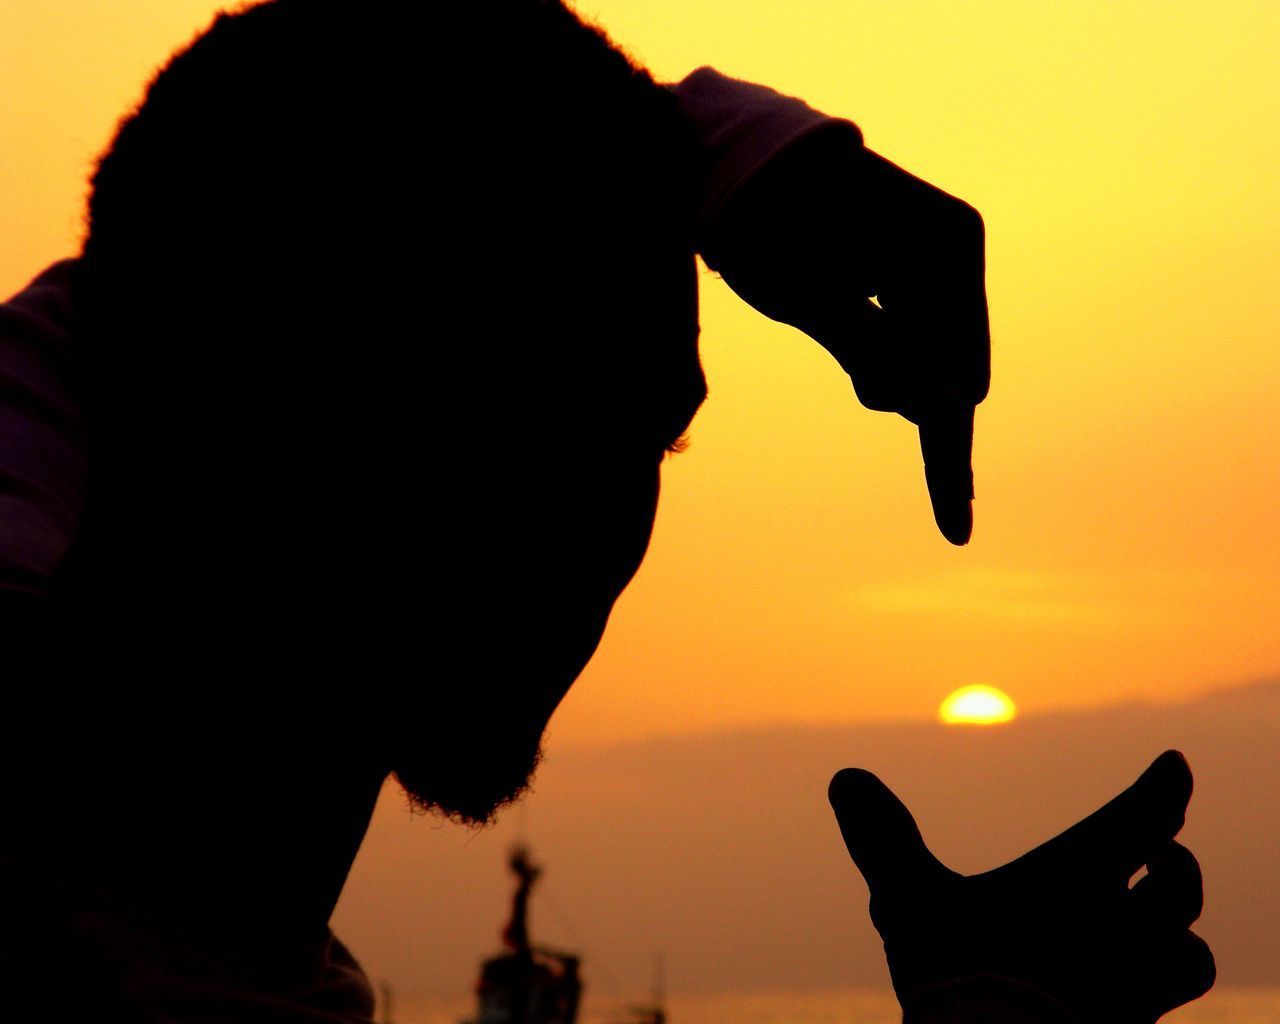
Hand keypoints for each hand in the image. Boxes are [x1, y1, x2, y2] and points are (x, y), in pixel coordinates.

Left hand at [702, 129, 988, 544]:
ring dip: (894, 385)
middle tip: (939, 499)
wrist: (732, 159)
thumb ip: (876, 353)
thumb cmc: (767, 224)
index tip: (957, 524)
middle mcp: (954, 252)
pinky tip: (866, 366)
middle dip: (926, 426)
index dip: (953, 456)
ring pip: (931, 358)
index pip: (959, 375)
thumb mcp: (811, 299)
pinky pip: (913, 335)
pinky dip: (888, 361)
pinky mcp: (905, 270)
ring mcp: (933, 260)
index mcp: (950, 251)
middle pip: (952, 372)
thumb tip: (940, 411)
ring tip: (849, 360)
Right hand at [828, 751, 1214, 1022]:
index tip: (1176, 765)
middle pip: (1180, 885)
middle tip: (1166, 852)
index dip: (1163, 788)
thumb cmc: (959, 972)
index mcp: (1077, 881)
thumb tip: (845, 777)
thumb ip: (880, 837)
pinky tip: (1136, 991)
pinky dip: (1161, 989)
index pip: (1143, 818)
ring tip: (1166, 931)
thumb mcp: (905, 898)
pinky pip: (1166, 1007)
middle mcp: (1124, 929)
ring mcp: (1137, 988)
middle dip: (1175, 864)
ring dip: (1180, 935)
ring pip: (1191, 956)